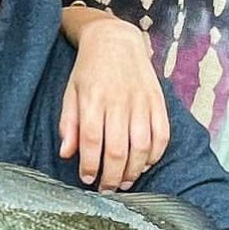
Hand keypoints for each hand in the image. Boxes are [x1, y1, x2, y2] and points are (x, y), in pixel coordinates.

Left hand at [60, 8, 168, 189]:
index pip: (92, 141)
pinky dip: (156, 154)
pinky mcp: (158, 101)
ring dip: (134, 171)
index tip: (87, 179)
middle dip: (112, 176)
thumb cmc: (88, 70)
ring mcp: (141, 102)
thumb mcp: (70, 92)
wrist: (115, 40)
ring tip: (125, 182)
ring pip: (142, 146)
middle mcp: (118, 102)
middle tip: (107, 189)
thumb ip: (69, 124)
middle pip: (118, 149)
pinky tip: (145, 164)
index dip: (90, 165)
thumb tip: (66, 154)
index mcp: (92, 100)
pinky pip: (162, 135)